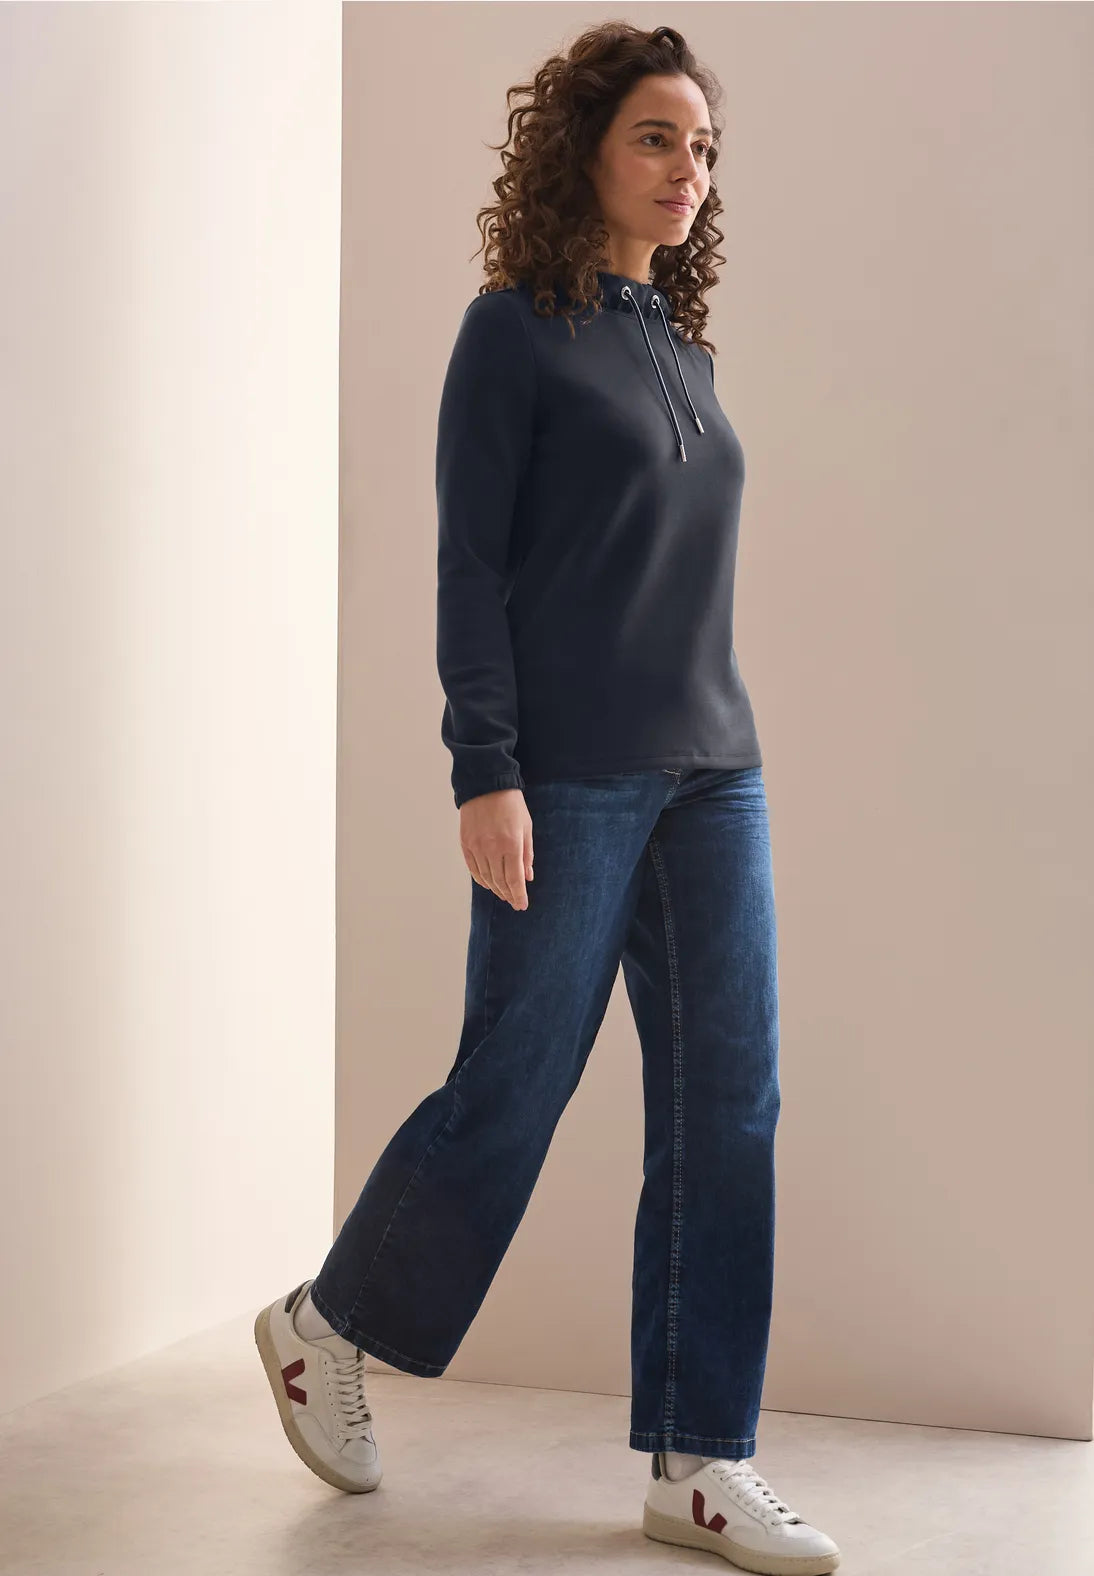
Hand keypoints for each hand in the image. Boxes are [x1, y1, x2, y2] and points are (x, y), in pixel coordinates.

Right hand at [459, 788, 533, 909]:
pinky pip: (473, 869)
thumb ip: (527, 854)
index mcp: (511, 844)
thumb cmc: (511, 804)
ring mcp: (477, 846)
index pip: (515, 879)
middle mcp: (492, 848)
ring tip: (503, 894)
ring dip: (495, 889)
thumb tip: (528, 877)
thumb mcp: (526, 827)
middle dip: (508, 894)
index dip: (519, 895)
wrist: (486, 785)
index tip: (522, 905)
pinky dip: (481, 879)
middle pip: (500, 881)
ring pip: (486, 877)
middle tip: (514, 902)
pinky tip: (488, 884)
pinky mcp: (466, 843)